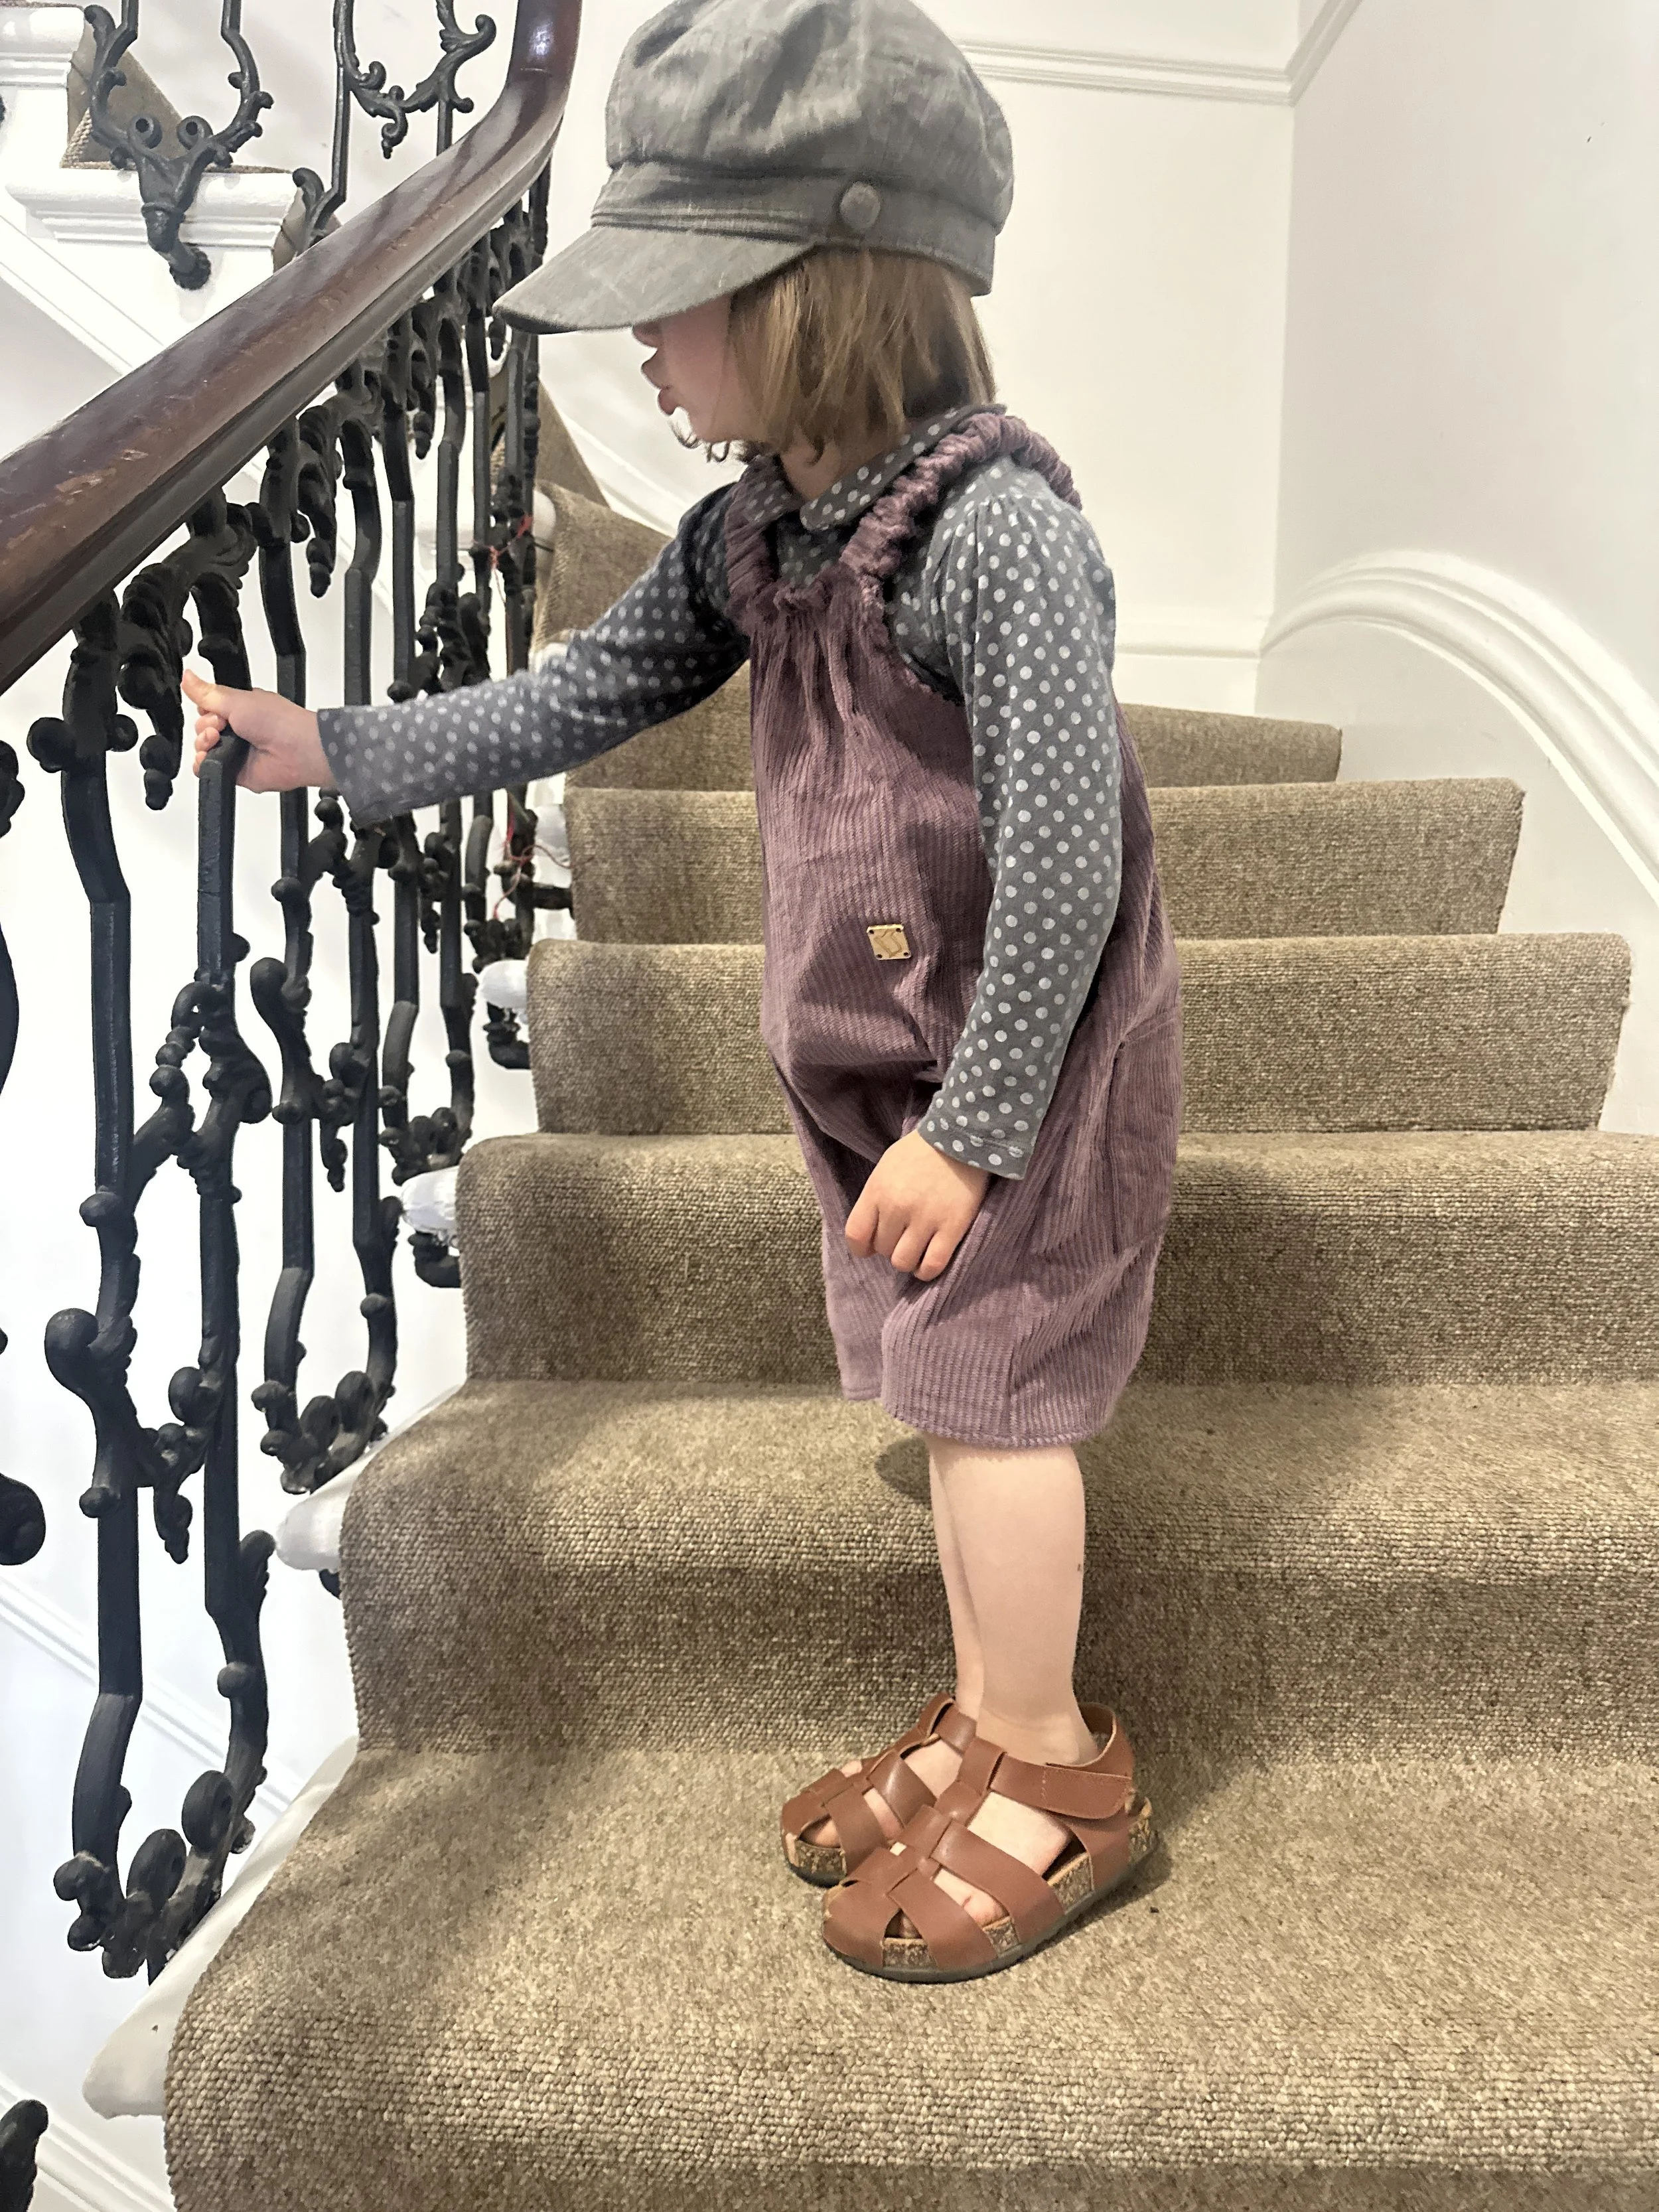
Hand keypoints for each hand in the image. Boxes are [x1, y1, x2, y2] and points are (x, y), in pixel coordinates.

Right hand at [182, 668, 333, 792]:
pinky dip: (203, 764)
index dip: (204, 710)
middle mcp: (236, 730)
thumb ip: (207, 692)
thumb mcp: (236, 699)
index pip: (206, 709)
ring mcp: (235, 751)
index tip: (213, 710)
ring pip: (201, 748)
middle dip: (204, 726)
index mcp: (238, 709)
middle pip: (201, 728)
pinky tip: (211, 757)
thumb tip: (187, 676)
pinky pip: (207, 769)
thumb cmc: (278, 721)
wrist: (296, 750)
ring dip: (203, 743)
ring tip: (218, 739)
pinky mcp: (233, 771)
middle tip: (221, 725)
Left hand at [844, 1128, 990, 1281]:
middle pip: (882, 1249)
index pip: (856, 1235)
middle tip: (903, 1235)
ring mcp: (925, 1220)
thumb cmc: (920, 1153)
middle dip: (890, 1246)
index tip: (870, 1247)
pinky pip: (932, 1266)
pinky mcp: (952, 1228)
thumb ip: (875, 1199)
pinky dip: (926, 1270)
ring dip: (907, 1260)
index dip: (861, 1248)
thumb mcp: (886, 1168)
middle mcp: (898, 1207)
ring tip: (916, 1248)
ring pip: (903, 1262)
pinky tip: (927, 1261)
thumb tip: (870, 1233)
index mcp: (878, 1191)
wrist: (962, 1138)